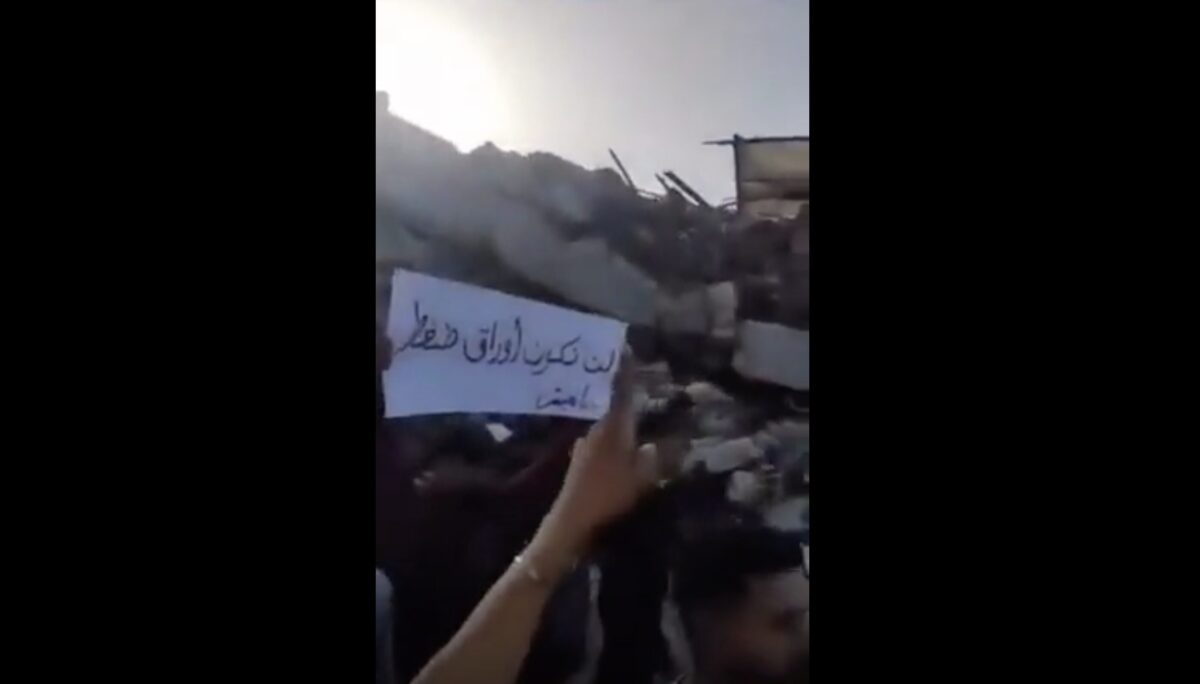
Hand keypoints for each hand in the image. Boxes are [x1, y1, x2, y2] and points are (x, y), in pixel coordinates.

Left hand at [531, 350, 655, 561]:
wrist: (572, 518)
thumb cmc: (610, 494)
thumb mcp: (642, 478)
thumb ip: (653, 458)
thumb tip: (656, 444)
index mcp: (614, 427)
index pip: (621, 391)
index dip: (626, 369)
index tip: (626, 347)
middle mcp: (597, 428)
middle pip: (611, 403)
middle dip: (621, 390)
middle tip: (634, 376)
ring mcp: (585, 443)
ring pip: (605, 421)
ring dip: (615, 414)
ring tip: (631, 411)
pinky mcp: (579, 458)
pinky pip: (599, 437)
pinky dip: (609, 434)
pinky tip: (618, 444)